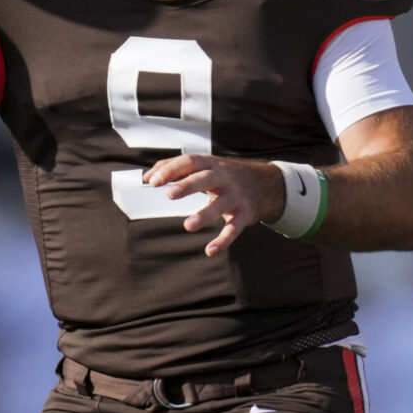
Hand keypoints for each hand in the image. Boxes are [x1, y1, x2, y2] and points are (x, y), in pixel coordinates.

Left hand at [143, 153, 282, 254]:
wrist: (265, 183)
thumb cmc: (224, 175)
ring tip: (188, 226)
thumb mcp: (204, 165)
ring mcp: (236, 196)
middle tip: (169, 195)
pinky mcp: (245, 214)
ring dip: (205, 215)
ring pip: (221, 204)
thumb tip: (147, 177)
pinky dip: (224, 240)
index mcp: (211, 164)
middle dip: (188, 185)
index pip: (190, 162)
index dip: (171, 170)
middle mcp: (224, 177)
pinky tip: (210, 251)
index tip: (152, 182)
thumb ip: (175, 168)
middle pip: (205, 178)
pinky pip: (234, 228)